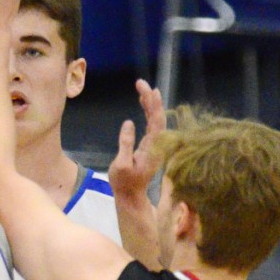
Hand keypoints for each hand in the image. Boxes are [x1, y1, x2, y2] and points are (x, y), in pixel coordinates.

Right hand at [109, 78, 165, 200]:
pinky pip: (151, 125)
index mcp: (151, 147)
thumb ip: (126, 144)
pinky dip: (148, 112)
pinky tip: (143, 104)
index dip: (154, 105)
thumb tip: (129, 122)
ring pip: (155, 120)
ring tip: (142, 89)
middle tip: (141, 83)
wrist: (131, 195)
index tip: (149, 90)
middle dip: (151, 99)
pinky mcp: (150, 146)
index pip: (156, 122)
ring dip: (150, 104)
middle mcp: (156, 144)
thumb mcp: (121, 165)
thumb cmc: (124, 182)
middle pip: (157, 117)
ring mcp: (154, 145)